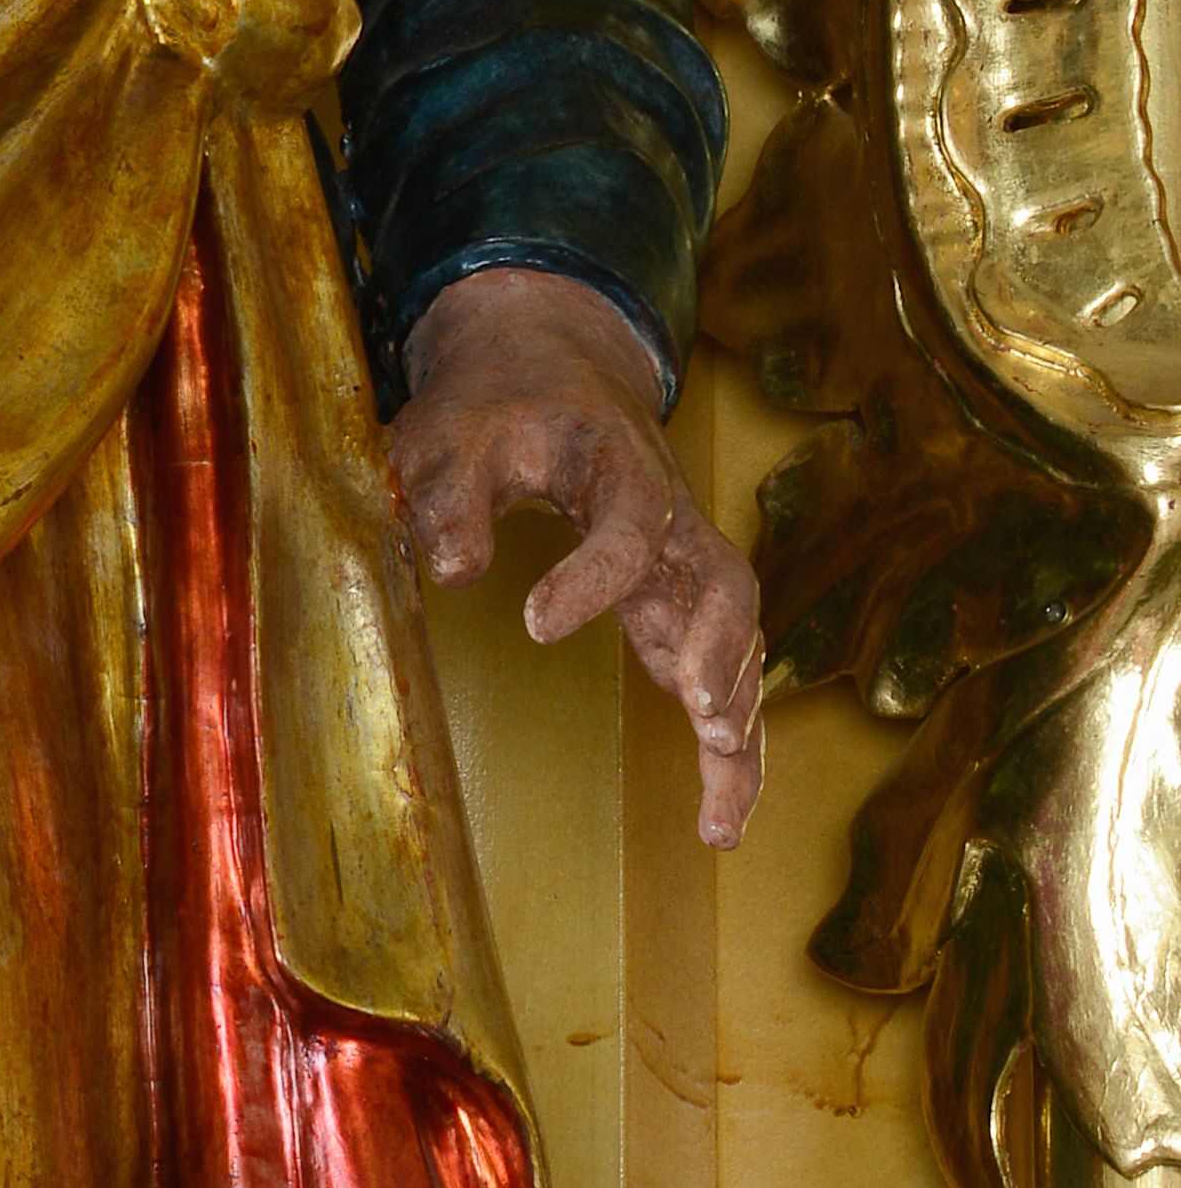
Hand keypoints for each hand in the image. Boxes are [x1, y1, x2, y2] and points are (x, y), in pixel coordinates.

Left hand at [388, 265, 763, 852]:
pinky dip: (732, 746)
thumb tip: (452, 572)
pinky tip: (719, 817)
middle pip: (725, 586)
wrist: (549, 370)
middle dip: (721, 653)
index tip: (535, 622)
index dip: (591, 575)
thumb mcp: (450, 435)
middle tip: (699, 718)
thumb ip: (446, 497)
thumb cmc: (495, 408)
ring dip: (739, 724)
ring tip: (720, 815)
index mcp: (618, 468)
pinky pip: (723, 676)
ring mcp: (683, 567)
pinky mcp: (677, 606)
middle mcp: (671, 522)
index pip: (627, 526)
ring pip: (739, 644)